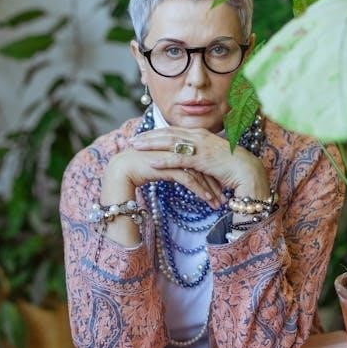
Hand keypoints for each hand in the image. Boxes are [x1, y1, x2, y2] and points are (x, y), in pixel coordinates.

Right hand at [102, 148, 224, 209]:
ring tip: (219, 202)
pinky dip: (200, 190)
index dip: (212, 172)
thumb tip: (186, 173)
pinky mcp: (168, 166)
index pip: (201, 157)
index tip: (222, 184)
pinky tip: (208, 199)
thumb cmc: (139, 167)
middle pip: (203, 164)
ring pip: (199, 172)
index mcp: (177, 144)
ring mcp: (173, 155)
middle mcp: (178, 147)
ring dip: (211, 188)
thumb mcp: (162, 165)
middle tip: (225, 195)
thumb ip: (175, 165)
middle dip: (216, 181)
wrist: (121, 169)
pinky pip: (189, 179)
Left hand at [129, 127, 269, 198]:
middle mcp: (199, 136)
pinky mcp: (203, 159)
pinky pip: (179, 158)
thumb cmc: (232, 166)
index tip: (142, 135)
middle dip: (149, 135)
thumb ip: (199, 154)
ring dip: (151, 144)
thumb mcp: (212, 156)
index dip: (156, 132)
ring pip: (170, 142)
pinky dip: (164, 160)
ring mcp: (201, 146)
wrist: (248, 171)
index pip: (174, 130)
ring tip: (135, 147)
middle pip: (168, 133)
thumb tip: (188, 158)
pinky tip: (151, 162)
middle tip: (132, 139)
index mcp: (201, 134)